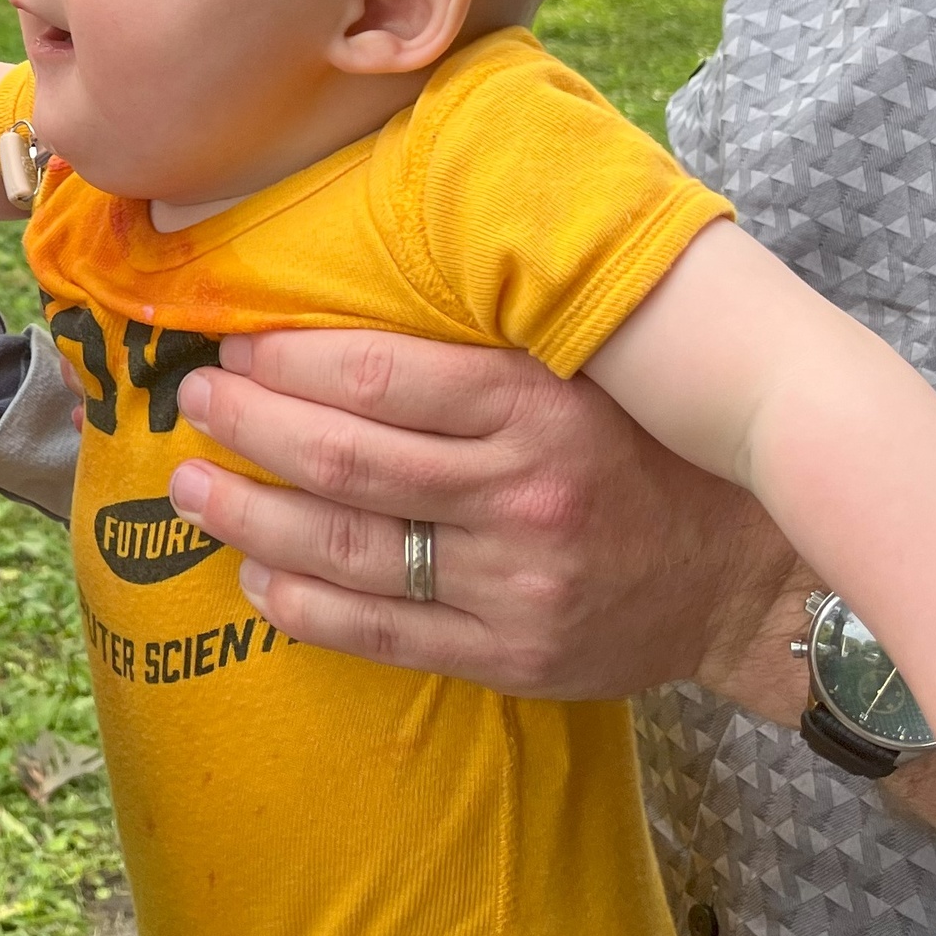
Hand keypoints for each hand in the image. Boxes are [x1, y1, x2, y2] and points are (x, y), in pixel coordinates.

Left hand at [163, 329, 800, 699]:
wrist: (746, 574)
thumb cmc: (647, 447)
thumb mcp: (582, 369)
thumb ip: (484, 336)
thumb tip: (351, 279)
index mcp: (537, 405)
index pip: (381, 379)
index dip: (290, 363)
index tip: (238, 347)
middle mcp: (521, 494)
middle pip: (346, 462)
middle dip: (250, 430)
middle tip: (194, 404)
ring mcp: (514, 584)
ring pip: (348, 549)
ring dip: (249, 518)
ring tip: (189, 488)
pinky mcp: (512, 656)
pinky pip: (382, 630)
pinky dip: (304, 604)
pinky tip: (255, 576)